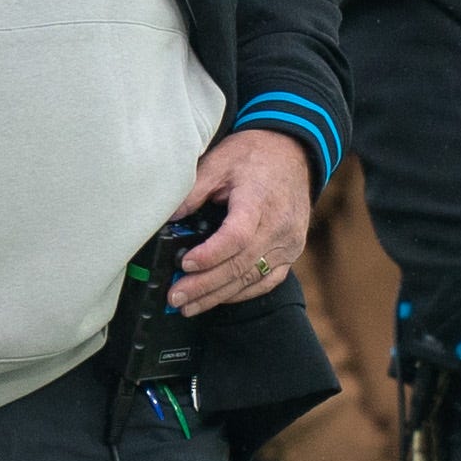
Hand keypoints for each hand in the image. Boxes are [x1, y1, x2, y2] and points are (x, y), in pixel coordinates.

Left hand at [170, 130, 314, 314]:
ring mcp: (288, 243)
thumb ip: (194, 190)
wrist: (293, 153)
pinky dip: (240, 293)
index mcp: (259, 200)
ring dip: (218, 296)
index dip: (210, 255)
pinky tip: (218, 298)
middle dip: (204, 286)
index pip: (237, 236)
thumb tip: (168, 217)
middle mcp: (279, 226)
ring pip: (252, 278)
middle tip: (176, 297)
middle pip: (241, 264)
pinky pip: (267, 281)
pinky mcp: (292, 252)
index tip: (184, 264)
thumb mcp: (219, 161)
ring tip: (188, 307)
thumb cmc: (254, 156)